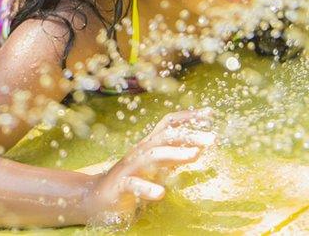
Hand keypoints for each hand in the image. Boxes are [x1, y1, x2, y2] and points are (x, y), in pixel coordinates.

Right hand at [82, 108, 214, 226]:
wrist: (96, 196)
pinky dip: (146, 188)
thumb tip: (199, 147)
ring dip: (175, 154)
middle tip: (212, 138)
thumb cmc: (132, 179)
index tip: (209, 114)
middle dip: (188, 135)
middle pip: (164, 137)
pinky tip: (160, 194)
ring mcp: (130, 168)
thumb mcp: (156, 167)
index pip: (168, 124)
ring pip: (152, 156)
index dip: (187, 117)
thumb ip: (175, 157)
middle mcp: (140, 152)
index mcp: (149, 146)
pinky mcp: (120, 186)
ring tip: (195, 155)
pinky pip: (132, 185)